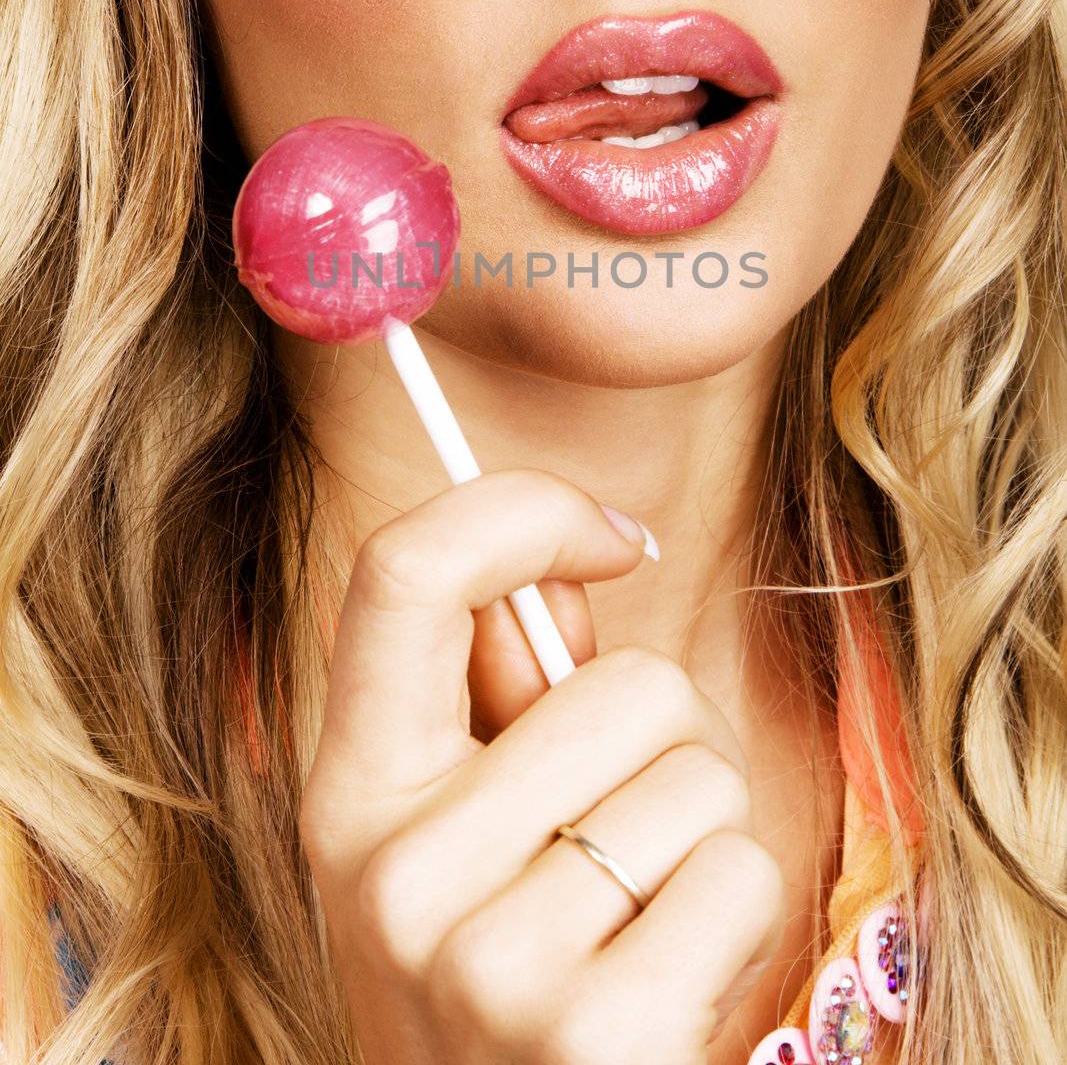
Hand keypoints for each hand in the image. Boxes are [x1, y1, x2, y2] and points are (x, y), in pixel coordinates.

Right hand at [298, 467, 786, 1063]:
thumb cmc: (501, 976)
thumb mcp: (461, 834)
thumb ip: (504, 694)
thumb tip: (569, 573)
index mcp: (349, 793)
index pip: (402, 571)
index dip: (523, 511)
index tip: (609, 536)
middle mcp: (395, 871)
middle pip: (625, 680)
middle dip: (672, 736)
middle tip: (626, 826)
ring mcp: (488, 963)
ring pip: (698, 772)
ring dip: (704, 831)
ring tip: (640, 912)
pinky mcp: (598, 1039)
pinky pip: (738, 870)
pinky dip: (736, 912)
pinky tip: (673, 976)